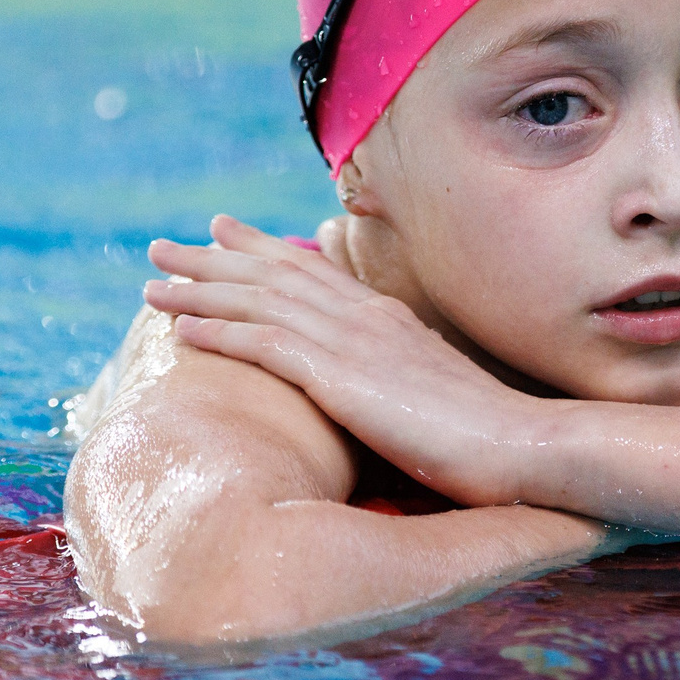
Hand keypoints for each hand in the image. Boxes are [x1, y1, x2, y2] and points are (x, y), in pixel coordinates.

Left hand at [142, 216, 547, 507]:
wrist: (527, 447)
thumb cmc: (491, 437)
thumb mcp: (435, 392)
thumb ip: (400, 376)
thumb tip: (380, 383)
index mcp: (387, 321)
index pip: (311, 272)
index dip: (260, 250)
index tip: (221, 232)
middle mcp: (366, 320)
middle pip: (274, 275)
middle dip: (212, 259)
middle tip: (162, 247)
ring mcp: (354, 345)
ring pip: (260, 302)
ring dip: (200, 289)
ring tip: (152, 280)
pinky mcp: (344, 379)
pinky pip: (268, 345)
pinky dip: (221, 331)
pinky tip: (183, 328)